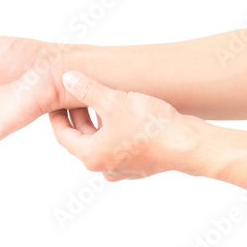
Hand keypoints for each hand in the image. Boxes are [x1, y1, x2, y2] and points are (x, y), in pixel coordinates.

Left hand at [49, 71, 206, 180]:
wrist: (191, 145)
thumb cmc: (152, 127)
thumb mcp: (114, 101)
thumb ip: (88, 89)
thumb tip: (67, 79)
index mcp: (92, 156)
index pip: (63, 134)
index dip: (56, 115)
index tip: (54, 99)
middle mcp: (104, 166)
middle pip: (82, 137)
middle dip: (78, 114)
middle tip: (76, 92)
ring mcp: (123, 167)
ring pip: (101, 140)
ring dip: (96, 120)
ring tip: (98, 97)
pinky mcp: (140, 163)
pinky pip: (118, 144)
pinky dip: (113, 128)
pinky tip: (121, 110)